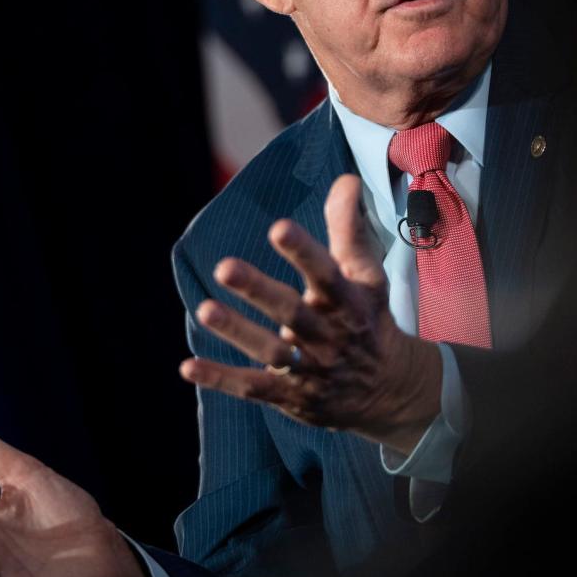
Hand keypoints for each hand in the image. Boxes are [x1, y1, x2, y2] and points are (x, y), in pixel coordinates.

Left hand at [181, 174, 443, 454]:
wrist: (389, 391)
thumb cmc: (368, 319)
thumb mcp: (367, 276)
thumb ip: (349, 228)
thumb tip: (345, 179)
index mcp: (349, 302)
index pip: (327, 273)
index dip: (304, 251)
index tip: (278, 227)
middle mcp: (329, 335)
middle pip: (292, 312)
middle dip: (259, 290)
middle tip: (224, 267)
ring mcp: (311, 369)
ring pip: (271, 351)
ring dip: (237, 332)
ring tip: (205, 310)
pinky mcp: (292, 396)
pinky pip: (253, 388)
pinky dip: (221, 379)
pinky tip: (187, 366)